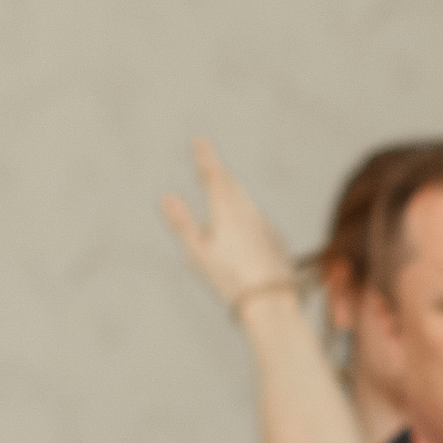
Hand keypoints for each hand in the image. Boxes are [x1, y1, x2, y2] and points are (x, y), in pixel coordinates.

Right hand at [160, 137, 297, 315]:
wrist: (272, 301)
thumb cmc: (231, 279)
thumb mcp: (198, 252)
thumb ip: (183, 223)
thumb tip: (167, 197)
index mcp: (227, 213)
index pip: (216, 178)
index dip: (207, 159)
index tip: (201, 142)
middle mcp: (249, 214)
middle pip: (233, 186)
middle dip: (218, 172)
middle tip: (208, 159)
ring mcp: (265, 226)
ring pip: (246, 202)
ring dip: (233, 190)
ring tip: (223, 182)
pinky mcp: (276, 240)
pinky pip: (257, 219)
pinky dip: (246, 212)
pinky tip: (244, 220)